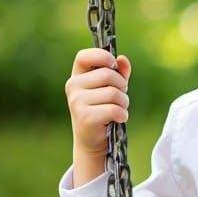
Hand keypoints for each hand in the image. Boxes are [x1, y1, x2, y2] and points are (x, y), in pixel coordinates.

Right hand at [65, 48, 130, 184]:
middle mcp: (73, 86)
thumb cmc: (103, 110)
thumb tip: (123, 60)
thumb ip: (119, 73)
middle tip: (120, 98)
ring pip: (114, 93)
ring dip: (124, 102)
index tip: (113, 65)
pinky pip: (114, 109)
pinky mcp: (85, 117)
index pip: (84, 56)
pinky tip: (118, 119)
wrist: (93, 140)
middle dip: (122, 86)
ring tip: (118, 110)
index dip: (102, 56)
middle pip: (108, 74)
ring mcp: (77, 102)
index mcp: (77, 76)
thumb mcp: (111, 88)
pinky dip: (122, 114)